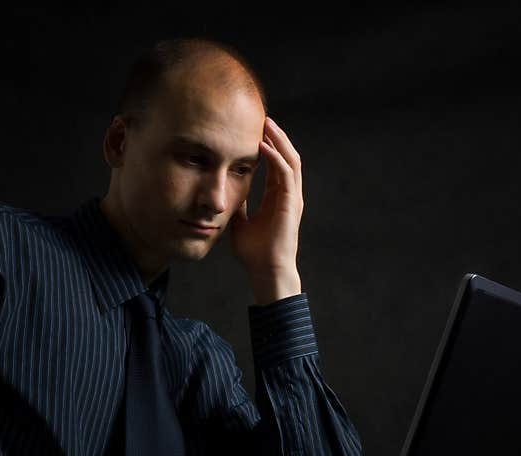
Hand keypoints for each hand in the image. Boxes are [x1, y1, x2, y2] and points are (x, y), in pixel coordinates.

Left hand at [230, 116, 303, 304]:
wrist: (266, 271)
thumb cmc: (255, 253)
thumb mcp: (240, 222)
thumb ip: (238, 206)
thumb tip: (227, 194)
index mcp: (279, 198)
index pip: (277, 164)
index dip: (269, 145)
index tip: (255, 130)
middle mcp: (289, 195)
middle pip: (288, 156)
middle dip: (277, 136)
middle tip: (263, 118)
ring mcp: (293, 198)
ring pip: (291, 160)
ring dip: (279, 141)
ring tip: (266, 124)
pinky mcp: (291, 204)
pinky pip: (285, 173)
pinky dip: (275, 157)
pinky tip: (262, 146)